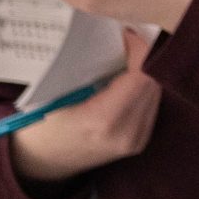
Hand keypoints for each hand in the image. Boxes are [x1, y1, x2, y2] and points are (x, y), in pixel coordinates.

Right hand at [9, 26, 161, 186]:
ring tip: (128, 56)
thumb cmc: (41, 125)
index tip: (126, 34)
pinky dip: (143, 87)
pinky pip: (152, 104)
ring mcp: (136, 141)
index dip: (139, 50)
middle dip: (144, 57)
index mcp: (103, 120)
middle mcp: (127, 134)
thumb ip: (85, 68)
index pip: (141, 75)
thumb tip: (112, 34)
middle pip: (153, 82)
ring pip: (156, 92)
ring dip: (146, 71)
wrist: (42, 164)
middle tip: (127, 40)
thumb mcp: (54, 94)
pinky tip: (128, 78)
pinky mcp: (140, 142)